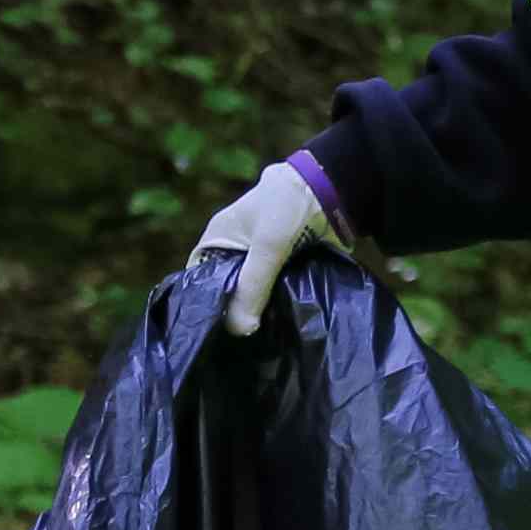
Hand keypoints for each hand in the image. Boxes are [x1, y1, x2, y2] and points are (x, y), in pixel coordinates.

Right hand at [192, 156, 349, 334]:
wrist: (331, 188)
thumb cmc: (288, 206)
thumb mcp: (267, 247)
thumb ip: (252, 286)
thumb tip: (240, 329)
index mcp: (217, 238)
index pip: (199, 277)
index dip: (203, 302)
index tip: (212, 330)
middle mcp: (233, 249)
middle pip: (225, 288)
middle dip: (232, 310)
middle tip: (239, 341)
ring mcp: (258, 257)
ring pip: (249, 291)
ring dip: (255, 309)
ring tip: (259, 338)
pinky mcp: (281, 263)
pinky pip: (271, 288)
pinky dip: (273, 302)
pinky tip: (278, 322)